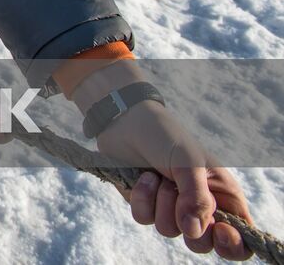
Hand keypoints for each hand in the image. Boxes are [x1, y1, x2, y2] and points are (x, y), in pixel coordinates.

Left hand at [102, 103, 251, 257]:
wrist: (127, 121)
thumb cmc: (168, 137)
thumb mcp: (190, 164)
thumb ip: (196, 198)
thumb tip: (194, 231)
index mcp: (222, 198)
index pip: (238, 239)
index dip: (231, 244)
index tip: (218, 229)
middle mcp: (198, 208)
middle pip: (200, 244)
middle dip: (189, 224)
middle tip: (181, 198)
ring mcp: (171, 208)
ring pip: (169, 230)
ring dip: (163, 202)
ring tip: (161, 176)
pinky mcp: (146, 204)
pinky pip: (144, 218)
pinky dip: (143, 197)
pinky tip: (144, 176)